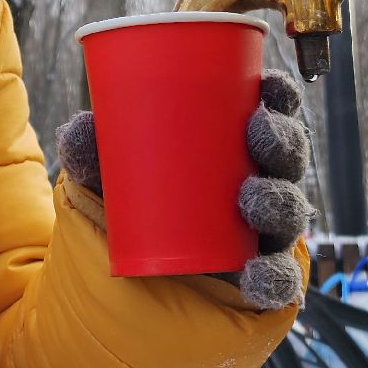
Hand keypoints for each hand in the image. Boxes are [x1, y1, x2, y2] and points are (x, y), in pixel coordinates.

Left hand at [56, 67, 313, 310]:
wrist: (126, 282)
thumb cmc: (132, 210)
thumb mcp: (110, 176)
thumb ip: (92, 154)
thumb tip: (78, 128)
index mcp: (235, 149)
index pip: (272, 114)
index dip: (280, 96)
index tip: (269, 84)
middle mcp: (259, 185)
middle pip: (287, 158)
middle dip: (283, 140)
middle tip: (258, 130)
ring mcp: (263, 235)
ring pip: (289, 213)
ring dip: (279, 200)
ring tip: (251, 199)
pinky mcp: (260, 280)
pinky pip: (279, 281)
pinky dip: (272, 278)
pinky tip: (256, 275)